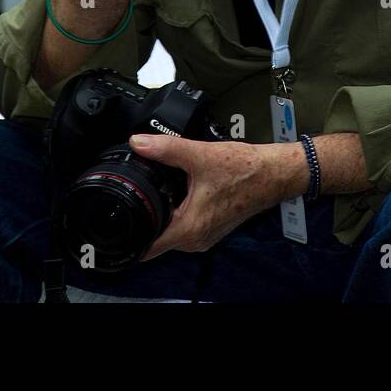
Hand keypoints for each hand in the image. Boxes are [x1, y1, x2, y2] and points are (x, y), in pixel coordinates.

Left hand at [131, 135, 302, 261]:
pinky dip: (177, 211)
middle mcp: (195, 238)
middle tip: (136, 193)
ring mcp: (204, 235)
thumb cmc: (245, 170)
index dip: (128, 238)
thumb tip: (138, 143)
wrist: (274, 174)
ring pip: (170, 230)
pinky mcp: (211, 227)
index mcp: (189, 228)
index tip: (116, 224)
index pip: (147, 247)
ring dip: (162, 214)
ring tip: (158, 189)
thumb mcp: (199, 155)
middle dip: (144, 219)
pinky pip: (184, 225)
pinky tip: (178, 191)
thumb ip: (166, 149)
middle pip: (156, 237)